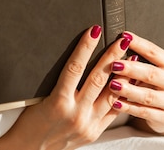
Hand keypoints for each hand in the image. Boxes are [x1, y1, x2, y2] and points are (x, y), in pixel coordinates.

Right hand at [0, 25, 130, 149]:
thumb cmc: (30, 123)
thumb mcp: (40, 98)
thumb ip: (60, 82)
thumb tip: (78, 59)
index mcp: (58, 102)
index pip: (75, 67)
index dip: (85, 47)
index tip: (94, 31)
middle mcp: (75, 114)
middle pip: (98, 79)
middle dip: (112, 57)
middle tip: (122, 40)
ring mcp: (87, 125)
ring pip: (111, 95)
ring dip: (123, 75)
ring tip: (132, 59)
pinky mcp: (94, 133)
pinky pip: (113, 111)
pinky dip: (123, 96)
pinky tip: (131, 84)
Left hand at [108, 33, 163, 133]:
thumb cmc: (157, 88)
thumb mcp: (154, 72)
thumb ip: (140, 60)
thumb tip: (119, 44)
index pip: (154, 52)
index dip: (139, 44)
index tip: (123, 37)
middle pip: (152, 73)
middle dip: (131, 69)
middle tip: (114, 64)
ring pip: (148, 95)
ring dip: (129, 89)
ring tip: (113, 85)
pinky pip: (145, 112)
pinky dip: (129, 107)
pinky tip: (116, 103)